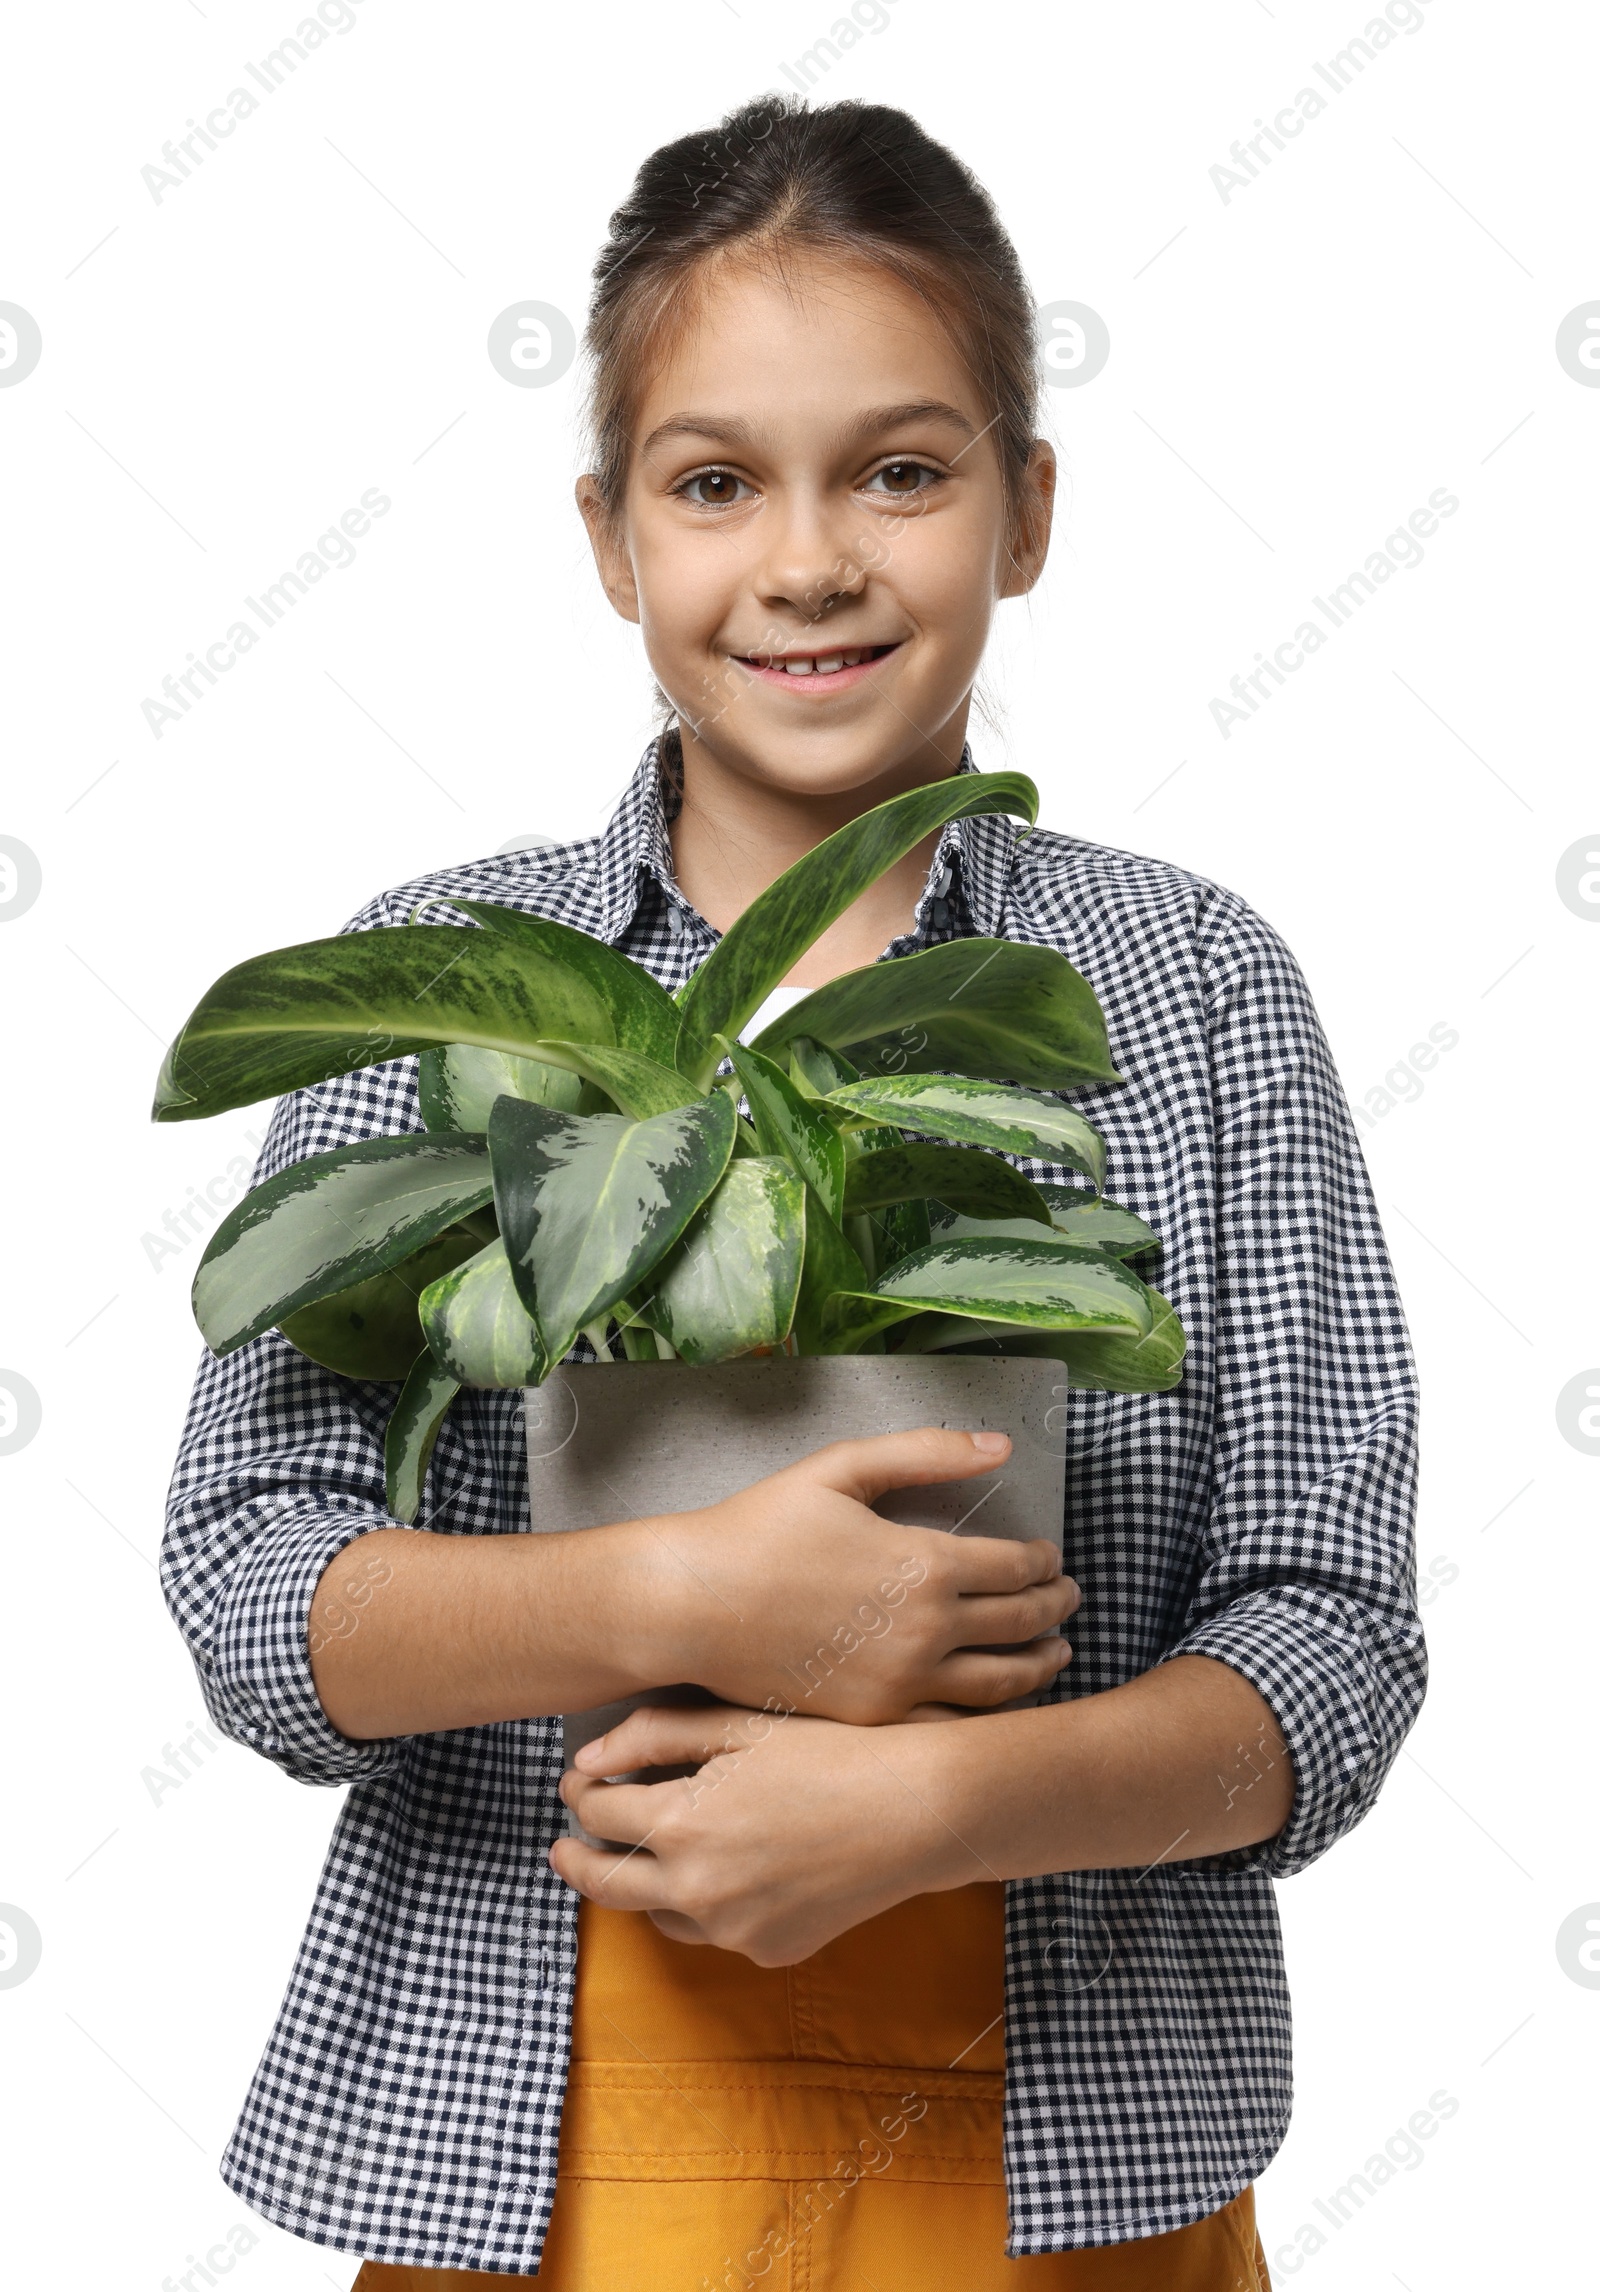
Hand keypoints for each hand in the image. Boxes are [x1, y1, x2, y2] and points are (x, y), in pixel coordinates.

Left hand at [551, 1699, 976, 1963]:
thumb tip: (585, 1761)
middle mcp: (699, 1889)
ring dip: (642, 1887)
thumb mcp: (739, 1724)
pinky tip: (721, 1871)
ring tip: (645, 1856)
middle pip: (605, 1885)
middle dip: (576, 1861)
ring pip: (658, 1916)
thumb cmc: (830, 1751)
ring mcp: (734, 1930)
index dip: (578, 1795)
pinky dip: (704, 1906)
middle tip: (565, 1845)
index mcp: (684, 1823)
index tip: (577, 1782)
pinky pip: (715, 1933)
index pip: (596, 1816)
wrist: (914, 1811)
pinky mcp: (769, 1952)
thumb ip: (653, 1736)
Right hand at [627, 1427, 1078, 1725]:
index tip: (1052, 1558)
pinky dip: (989, 1714)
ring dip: (1039, 1666)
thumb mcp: (841, 1468)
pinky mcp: (872, 1720)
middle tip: (1068, 1599)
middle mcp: (925, 1632)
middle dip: (1055, 1610)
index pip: (1018, 1569)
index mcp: (924, 1565)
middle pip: (1022, 1627)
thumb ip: (926, 1452)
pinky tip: (995, 1702)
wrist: (693, 1605)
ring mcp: (900, 1685)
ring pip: (1000, 1686)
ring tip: (1055, 1653)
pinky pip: (951, 1725)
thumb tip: (999, 1445)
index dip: (1045, 1563)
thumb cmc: (760, 1529)